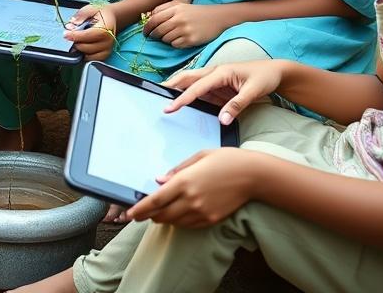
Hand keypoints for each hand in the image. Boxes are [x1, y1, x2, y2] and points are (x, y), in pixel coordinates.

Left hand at [64, 4, 116, 60]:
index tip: (66, 34)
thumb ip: (80, 15)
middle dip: (75, 42)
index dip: (75, 36)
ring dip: (79, 49)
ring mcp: (107, 50)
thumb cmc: (101, 14)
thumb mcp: (91, 9)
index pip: (88, 35)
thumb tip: (71, 25)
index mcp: (106, 29)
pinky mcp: (105, 56)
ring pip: (87, 55)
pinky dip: (84, 55)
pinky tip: (82, 47)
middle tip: (69, 36)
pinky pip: (91, 60)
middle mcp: (108, 41)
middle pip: (86, 47)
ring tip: (76, 41)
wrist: (111, 18)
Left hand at [127, 147, 259, 226]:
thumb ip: (177, 170)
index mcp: (184, 181)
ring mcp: (201, 212)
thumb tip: (158, 180)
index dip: (140, 209)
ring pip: (174, 222)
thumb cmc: (226, 160)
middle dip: (149, 215)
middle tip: (141, 214)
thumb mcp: (198, 157)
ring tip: (157, 214)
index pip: (155, 201)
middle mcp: (191, 199)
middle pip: (161, 215)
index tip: (130, 213)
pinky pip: (189, 225)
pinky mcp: (211, 219)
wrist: (253, 175)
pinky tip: (177, 215)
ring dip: (163, 219)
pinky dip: (179, 222)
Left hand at [143, 0, 233, 47]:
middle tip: (153, 37)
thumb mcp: (181, 5)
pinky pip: (175, 45)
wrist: (218, 17)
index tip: (145, 32)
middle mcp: (179, 19)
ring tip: (172, 35)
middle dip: (153, 35)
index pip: (154, 19)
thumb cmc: (196, 12)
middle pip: (158, 30)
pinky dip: (175, 43)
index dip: (147, 27)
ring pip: (165, 39)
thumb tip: (148, 17)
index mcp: (175, 9)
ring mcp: (185, 30)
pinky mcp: (191, 40)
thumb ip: (164, 9)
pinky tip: (181, 39)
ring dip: (165, 39)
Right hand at [164, 59, 283, 123]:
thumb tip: (222, 120)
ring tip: (161, 100)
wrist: (276, 72)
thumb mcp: (254, 91)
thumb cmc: (265, 77)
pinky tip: (181, 104)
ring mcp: (215, 80)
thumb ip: (237, 105)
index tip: (170, 107)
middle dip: (170, 86)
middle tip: (153, 94)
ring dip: (176, 89)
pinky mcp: (218, 87)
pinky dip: (189, 96)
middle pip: (186, 78)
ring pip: (190, 83)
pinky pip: (200, 92)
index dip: (182, 98)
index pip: (197, 87)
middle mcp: (214, 73)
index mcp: (221, 72)